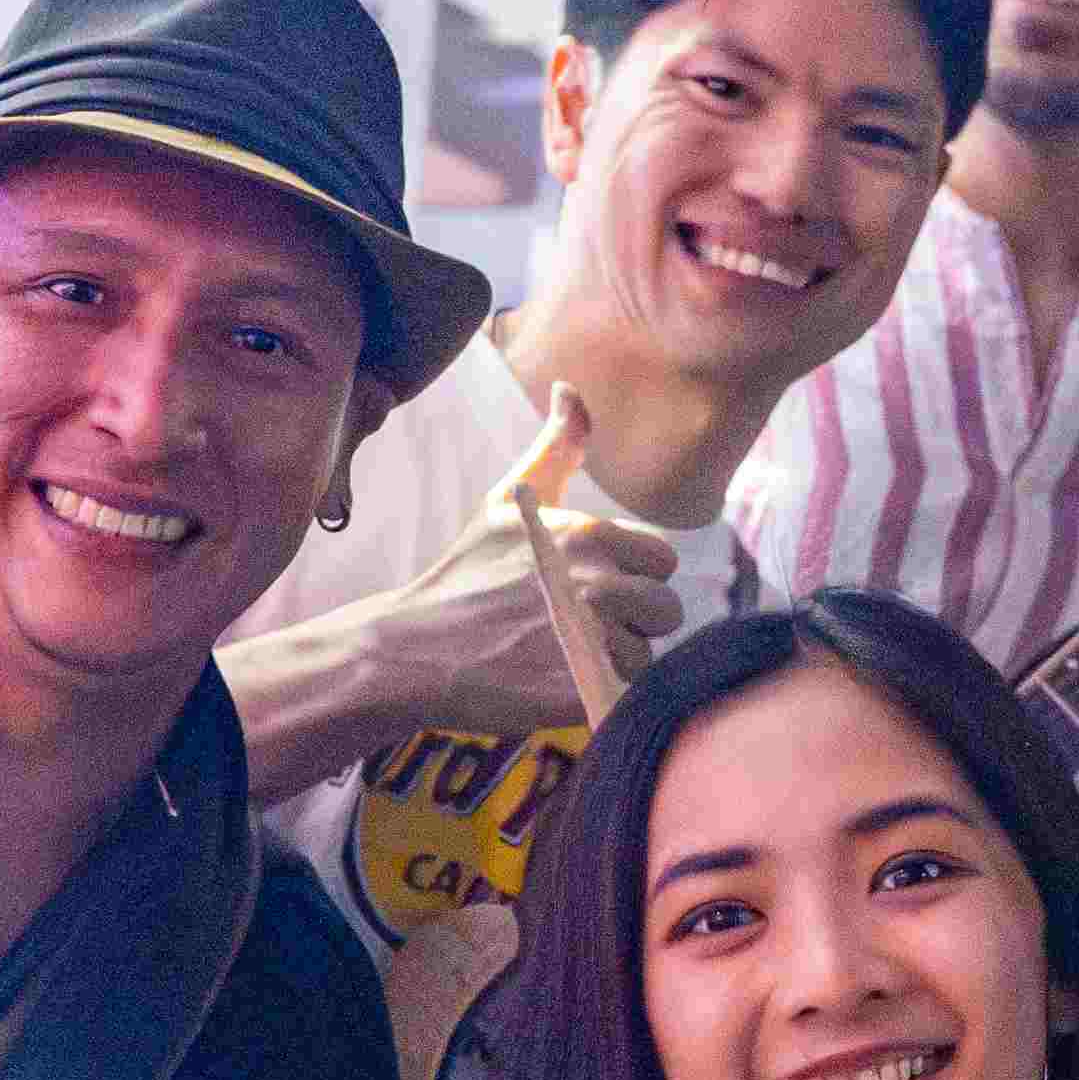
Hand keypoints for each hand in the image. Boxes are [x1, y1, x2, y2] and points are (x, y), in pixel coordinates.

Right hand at [363, 395, 677, 738]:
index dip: (630, 577)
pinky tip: (559, 678)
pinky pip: (626, 691)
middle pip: (665, 610)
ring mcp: (592, 639)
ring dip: (615, 659)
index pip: (660, 562)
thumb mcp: (507, 499)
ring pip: (648, 654)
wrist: (413, 650)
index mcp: (590, 535)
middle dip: (631, 621)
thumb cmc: (465, 573)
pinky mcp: (582, 688)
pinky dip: (600, 690)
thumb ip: (556, 446)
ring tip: (562, 652)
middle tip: (575, 625)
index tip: (587, 587)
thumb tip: (569, 388)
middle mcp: (599, 583)